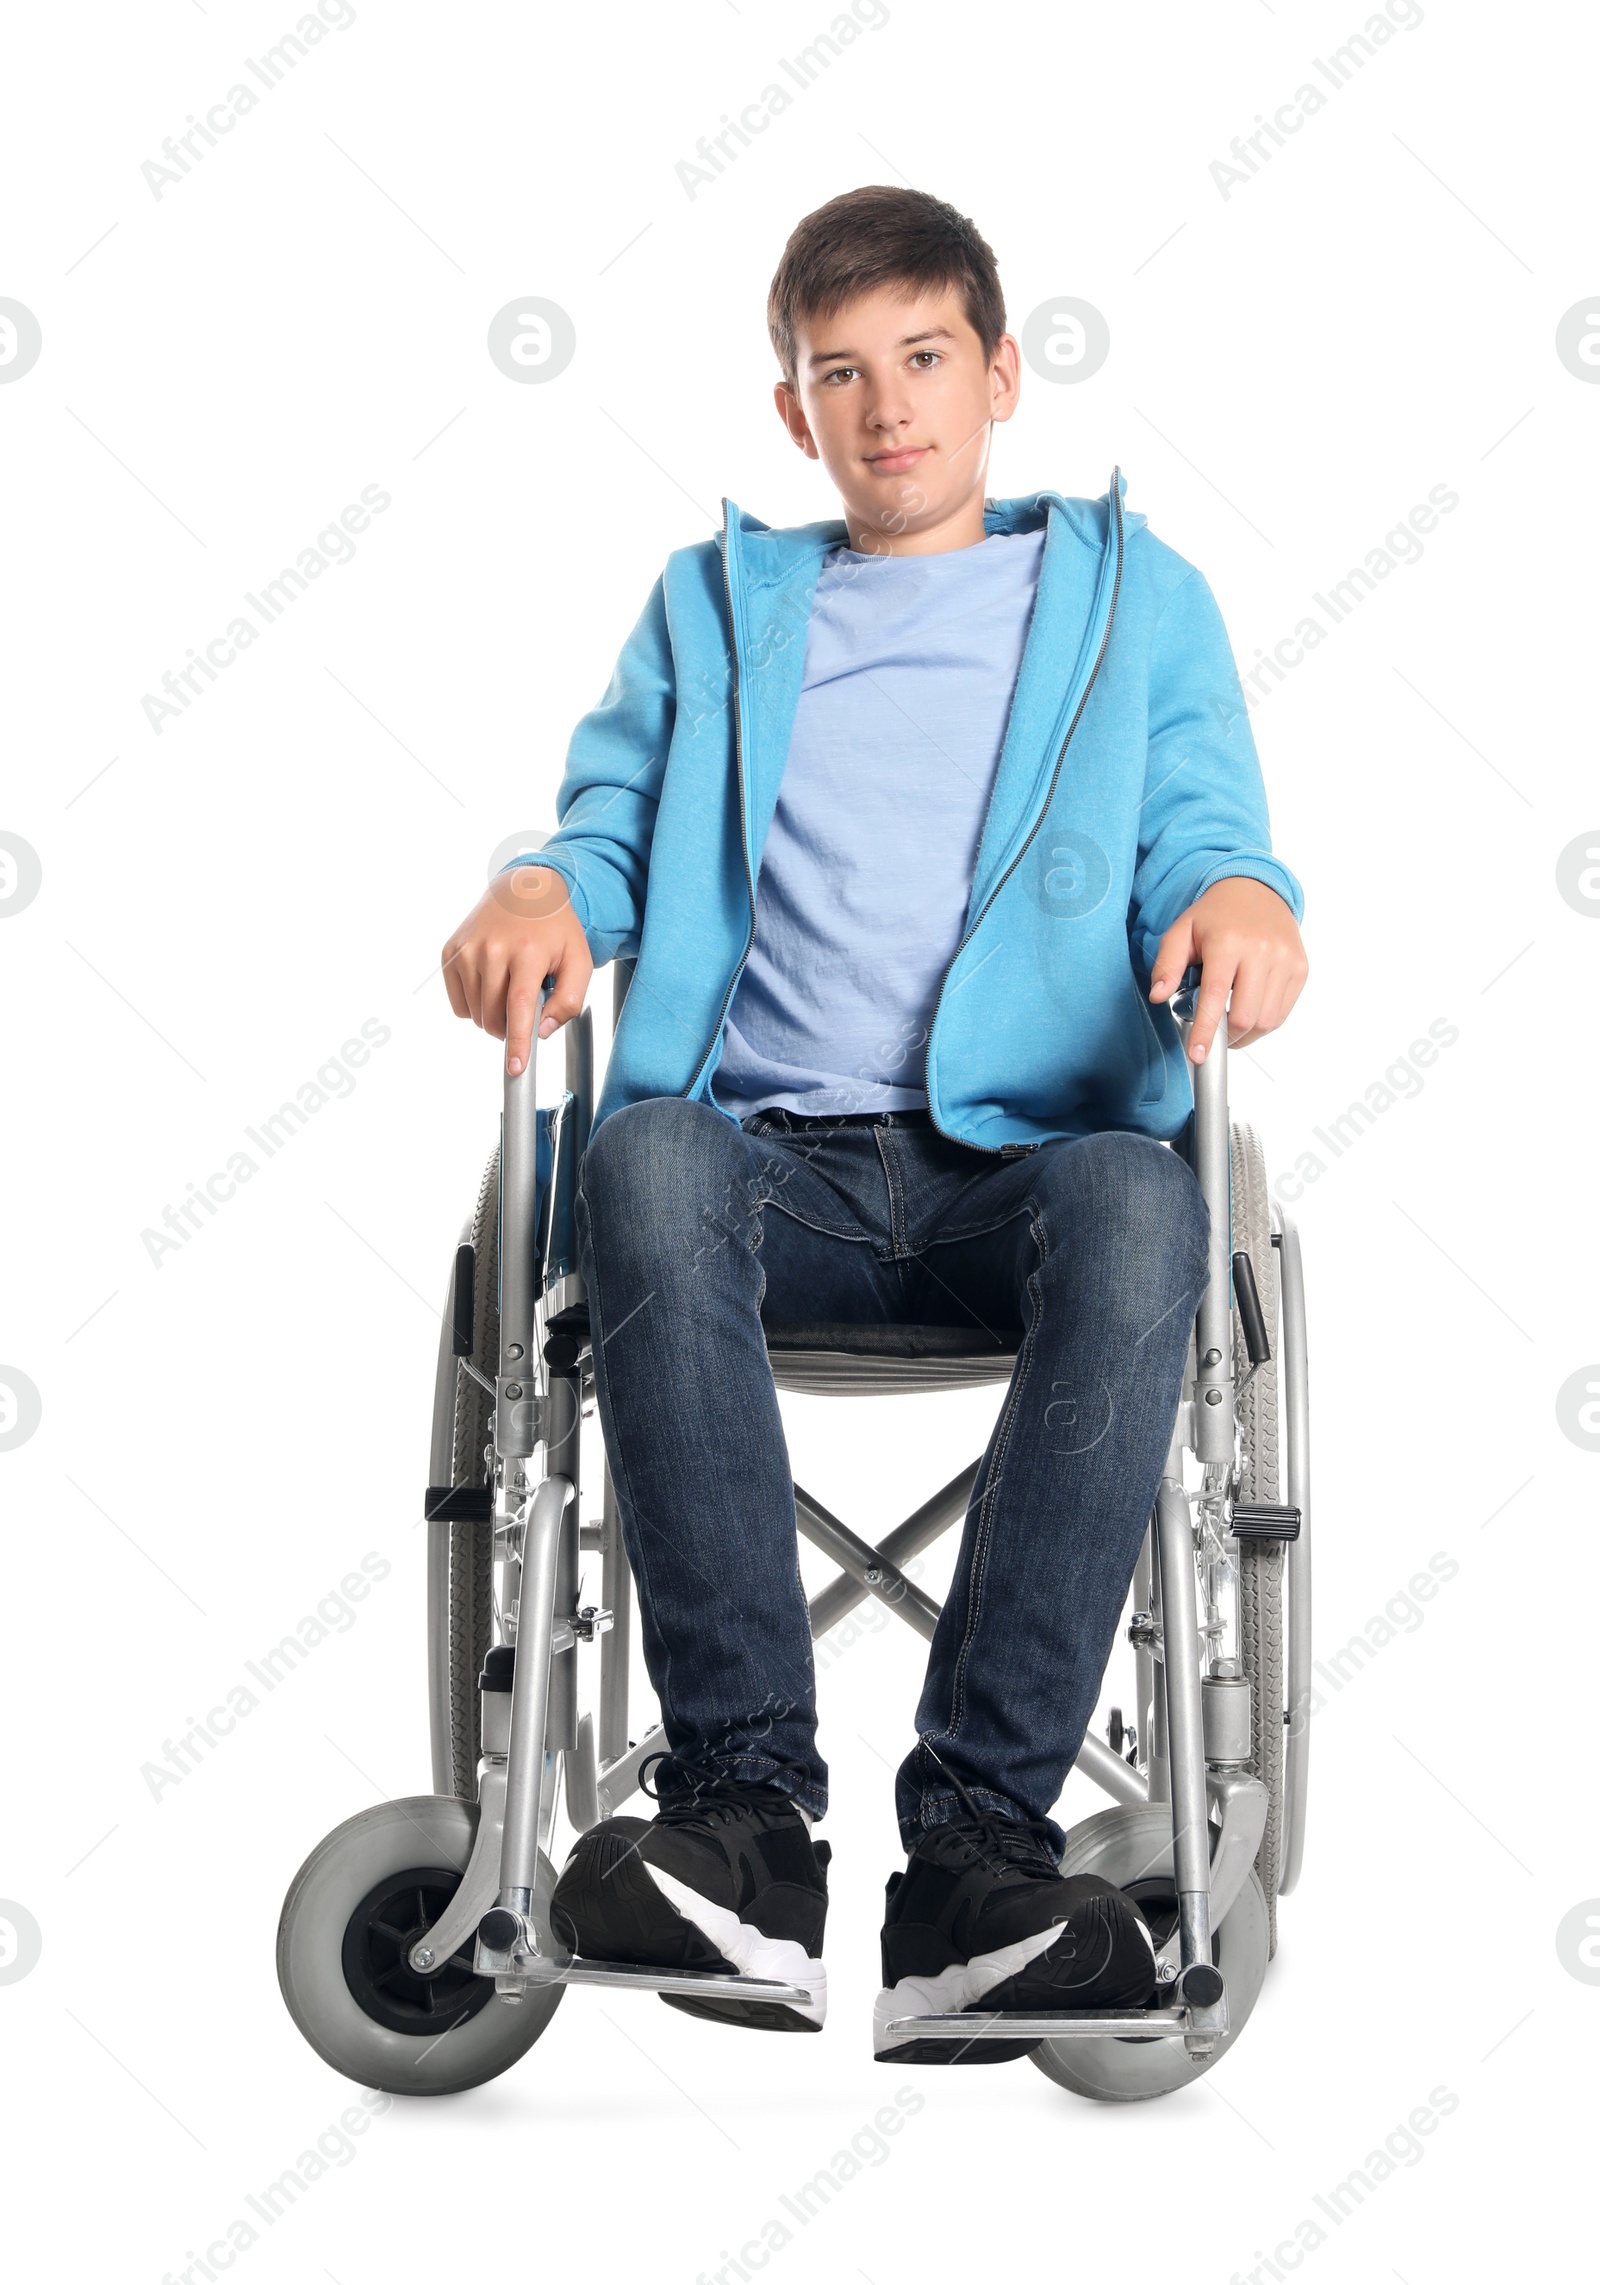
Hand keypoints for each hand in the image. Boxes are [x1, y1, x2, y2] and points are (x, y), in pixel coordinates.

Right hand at [440, 866, 592, 1074]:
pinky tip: (491, 983)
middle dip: (510, 1027)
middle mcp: (492, 949)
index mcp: (528, 952)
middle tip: (527, 1007)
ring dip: (493, 1016)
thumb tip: (542, 1031)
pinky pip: (458, 1001)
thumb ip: (569, 1000)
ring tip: (511, 987)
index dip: (518, 1042)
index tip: (516, 1068)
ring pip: (475, 1013)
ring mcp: (467, 950)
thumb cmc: (555, 929)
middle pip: (494, 1016)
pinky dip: (474, 1005)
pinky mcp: (451, 952)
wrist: (523, 889)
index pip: (518, 1007)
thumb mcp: (579, 960)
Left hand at [1148, 877, 1306, 1064]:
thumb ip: (1167, 965)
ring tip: (1229, 1021)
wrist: (1256, 889)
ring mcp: (1285, 960)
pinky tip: (1249, 1010)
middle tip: (1212, 1033)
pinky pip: (1282, 1012)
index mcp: (1228, 941)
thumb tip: (1158, 996)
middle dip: (1225, 1036)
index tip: (1197, 1055)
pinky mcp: (1300, 968)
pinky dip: (1264, 1022)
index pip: (1214, 997)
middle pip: (1245, 1016)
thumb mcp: (1181, 931)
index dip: (1205, 1031)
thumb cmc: (1216, 914)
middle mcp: (1261, 950)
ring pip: (1267, 1020)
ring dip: (1245, 1033)